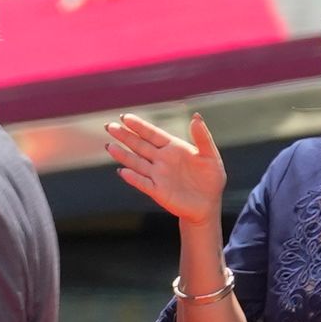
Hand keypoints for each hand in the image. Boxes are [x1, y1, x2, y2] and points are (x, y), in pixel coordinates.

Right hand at [104, 109, 225, 222]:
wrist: (208, 204)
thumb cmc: (211, 179)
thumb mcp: (211, 156)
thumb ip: (203, 137)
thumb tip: (195, 117)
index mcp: (173, 148)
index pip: (152, 134)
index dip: (139, 126)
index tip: (125, 117)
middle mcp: (161, 160)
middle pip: (140, 146)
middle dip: (125, 136)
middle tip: (109, 126)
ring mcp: (158, 175)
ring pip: (137, 163)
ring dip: (123, 155)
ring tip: (109, 146)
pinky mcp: (158, 191)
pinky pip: (143, 183)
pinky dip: (133, 178)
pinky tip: (122, 171)